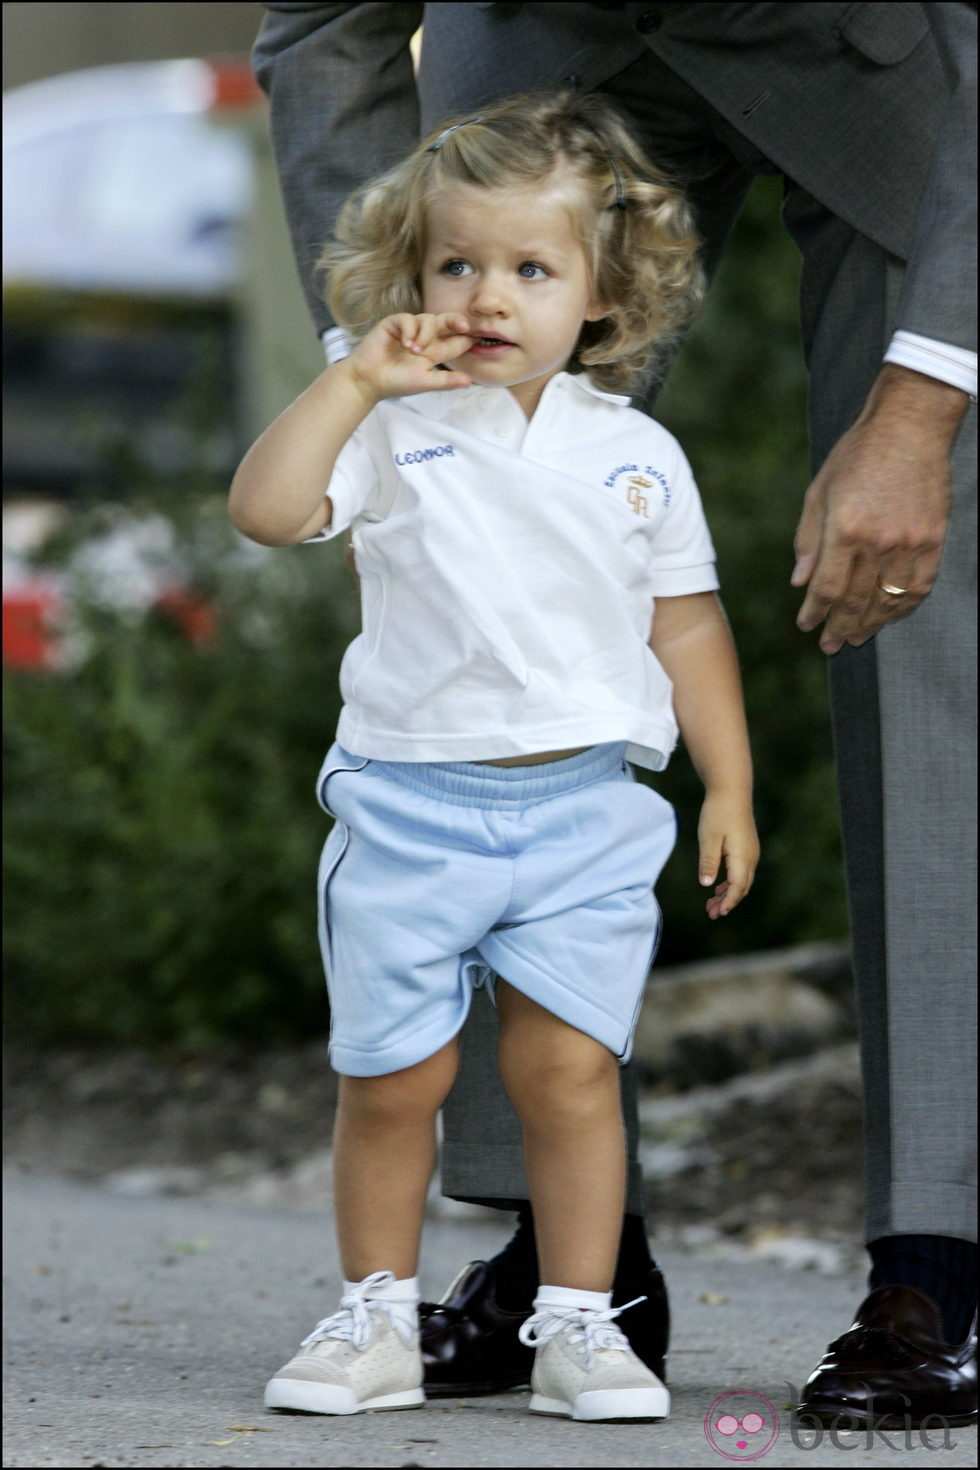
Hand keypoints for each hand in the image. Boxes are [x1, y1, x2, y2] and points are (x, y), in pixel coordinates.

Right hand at [347, 313, 474, 401]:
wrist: (369, 380)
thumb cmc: (396, 382)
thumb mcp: (425, 382)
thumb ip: (446, 381)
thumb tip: (470, 381)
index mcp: (435, 352)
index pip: (456, 341)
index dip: (467, 338)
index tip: (477, 338)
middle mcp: (425, 337)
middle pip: (447, 323)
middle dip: (456, 322)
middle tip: (464, 326)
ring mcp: (410, 329)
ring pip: (428, 319)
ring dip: (424, 334)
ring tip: (414, 351)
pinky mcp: (394, 324)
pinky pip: (407, 319)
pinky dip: (409, 330)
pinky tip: (405, 343)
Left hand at [697, 791, 758, 918]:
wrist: (731, 791)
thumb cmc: (718, 812)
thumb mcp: (709, 838)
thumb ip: (709, 862)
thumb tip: (707, 885)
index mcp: (742, 857)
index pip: (737, 887)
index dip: (728, 902)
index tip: (718, 914)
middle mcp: (751, 857)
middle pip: (741, 888)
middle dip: (727, 903)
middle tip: (710, 914)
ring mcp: (751, 852)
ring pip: (742, 881)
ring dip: (728, 894)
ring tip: (711, 904)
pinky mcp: (747, 848)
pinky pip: (741, 872)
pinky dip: (730, 883)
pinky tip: (718, 886)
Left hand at [792, 366, 965, 653]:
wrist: (910, 425)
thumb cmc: (858, 454)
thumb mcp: (819, 492)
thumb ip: (809, 540)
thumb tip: (800, 582)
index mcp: (845, 530)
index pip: (827, 588)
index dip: (815, 612)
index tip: (806, 626)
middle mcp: (879, 542)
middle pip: (856, 601)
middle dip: (839, 627)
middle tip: (830, 646)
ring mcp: (911, 543)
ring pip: (889, 600)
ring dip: (872, 624)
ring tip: (857, 637)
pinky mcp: (934, 539)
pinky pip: (919, 586)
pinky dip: (904, 606)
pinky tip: (891, 616)